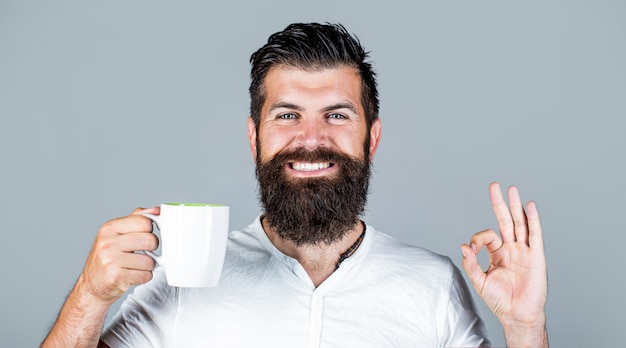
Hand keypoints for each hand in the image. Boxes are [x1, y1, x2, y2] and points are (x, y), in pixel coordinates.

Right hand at [78, 207, 159, 304]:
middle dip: (152, 249)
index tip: (146, 236)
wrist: (92, 285)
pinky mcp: (116, 277)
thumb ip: (137, 219)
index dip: (150, 230)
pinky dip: (144, 277)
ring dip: (148, 266)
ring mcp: (110, 260)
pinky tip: (133, 275)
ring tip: (136, 265)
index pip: (144, 222)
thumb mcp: (117, 234)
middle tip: (143, 252)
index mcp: (109, 228)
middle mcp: (108, 242)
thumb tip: (156, 210)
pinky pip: (145, 275)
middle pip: (150, 240)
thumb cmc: (108, 258)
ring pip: (149, 260)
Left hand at [461, 183, 547, 343]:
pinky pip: (535, 235)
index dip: (478, 238)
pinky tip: (529, 206)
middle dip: (499, 203)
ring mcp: (524, 251)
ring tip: (512, 189)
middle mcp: (511, 249)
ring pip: (520, 223)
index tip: (473, 248)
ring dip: (515, 205)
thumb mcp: (479, 281)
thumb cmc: (499, 300)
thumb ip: (470, 264)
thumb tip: (464, 245)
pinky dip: (533, 219)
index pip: (487, 235)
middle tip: (494, 185)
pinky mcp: (536, 256)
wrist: (517, 314)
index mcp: (497, 253)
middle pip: (505, 220)